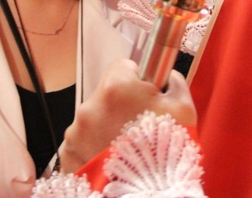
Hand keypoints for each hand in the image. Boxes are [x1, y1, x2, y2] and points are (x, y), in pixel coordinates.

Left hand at [60, 59, 195, 171]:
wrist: (146, 192)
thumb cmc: (166, 153)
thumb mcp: (184, 110)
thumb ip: (175, 84)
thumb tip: (169, 77)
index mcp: (117, 88)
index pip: (122, 66)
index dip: (137, 78)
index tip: (145, 93)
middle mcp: (90, 105)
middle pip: (106, 93)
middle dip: (121, 105)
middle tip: (139, 126)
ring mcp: (75, 131)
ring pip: (93, 118)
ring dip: (106, 127)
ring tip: (126, 148)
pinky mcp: (68, 153)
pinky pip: (81, 141)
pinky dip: (93, 147)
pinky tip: (111, 159)